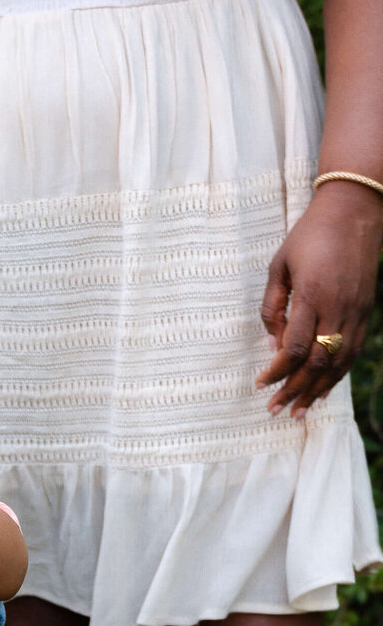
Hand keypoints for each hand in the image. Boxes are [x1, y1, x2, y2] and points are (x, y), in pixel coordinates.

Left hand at [257, 181, 382, 415]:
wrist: (354, 212)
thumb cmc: (309, 237)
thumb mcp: (278, 266)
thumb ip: (272, 307)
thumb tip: (272, 347)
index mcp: (314, 295)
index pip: (296, 347)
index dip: (278, 371)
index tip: (260, 384)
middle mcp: (339, 307)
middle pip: (318, 362)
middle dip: (294, 390)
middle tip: (273, 410)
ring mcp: (356, 311)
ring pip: (338, 363)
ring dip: (316, 391)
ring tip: (297, 412)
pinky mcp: (366, 312)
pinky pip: (351, 353)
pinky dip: (336, 376)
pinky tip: (322, 391)